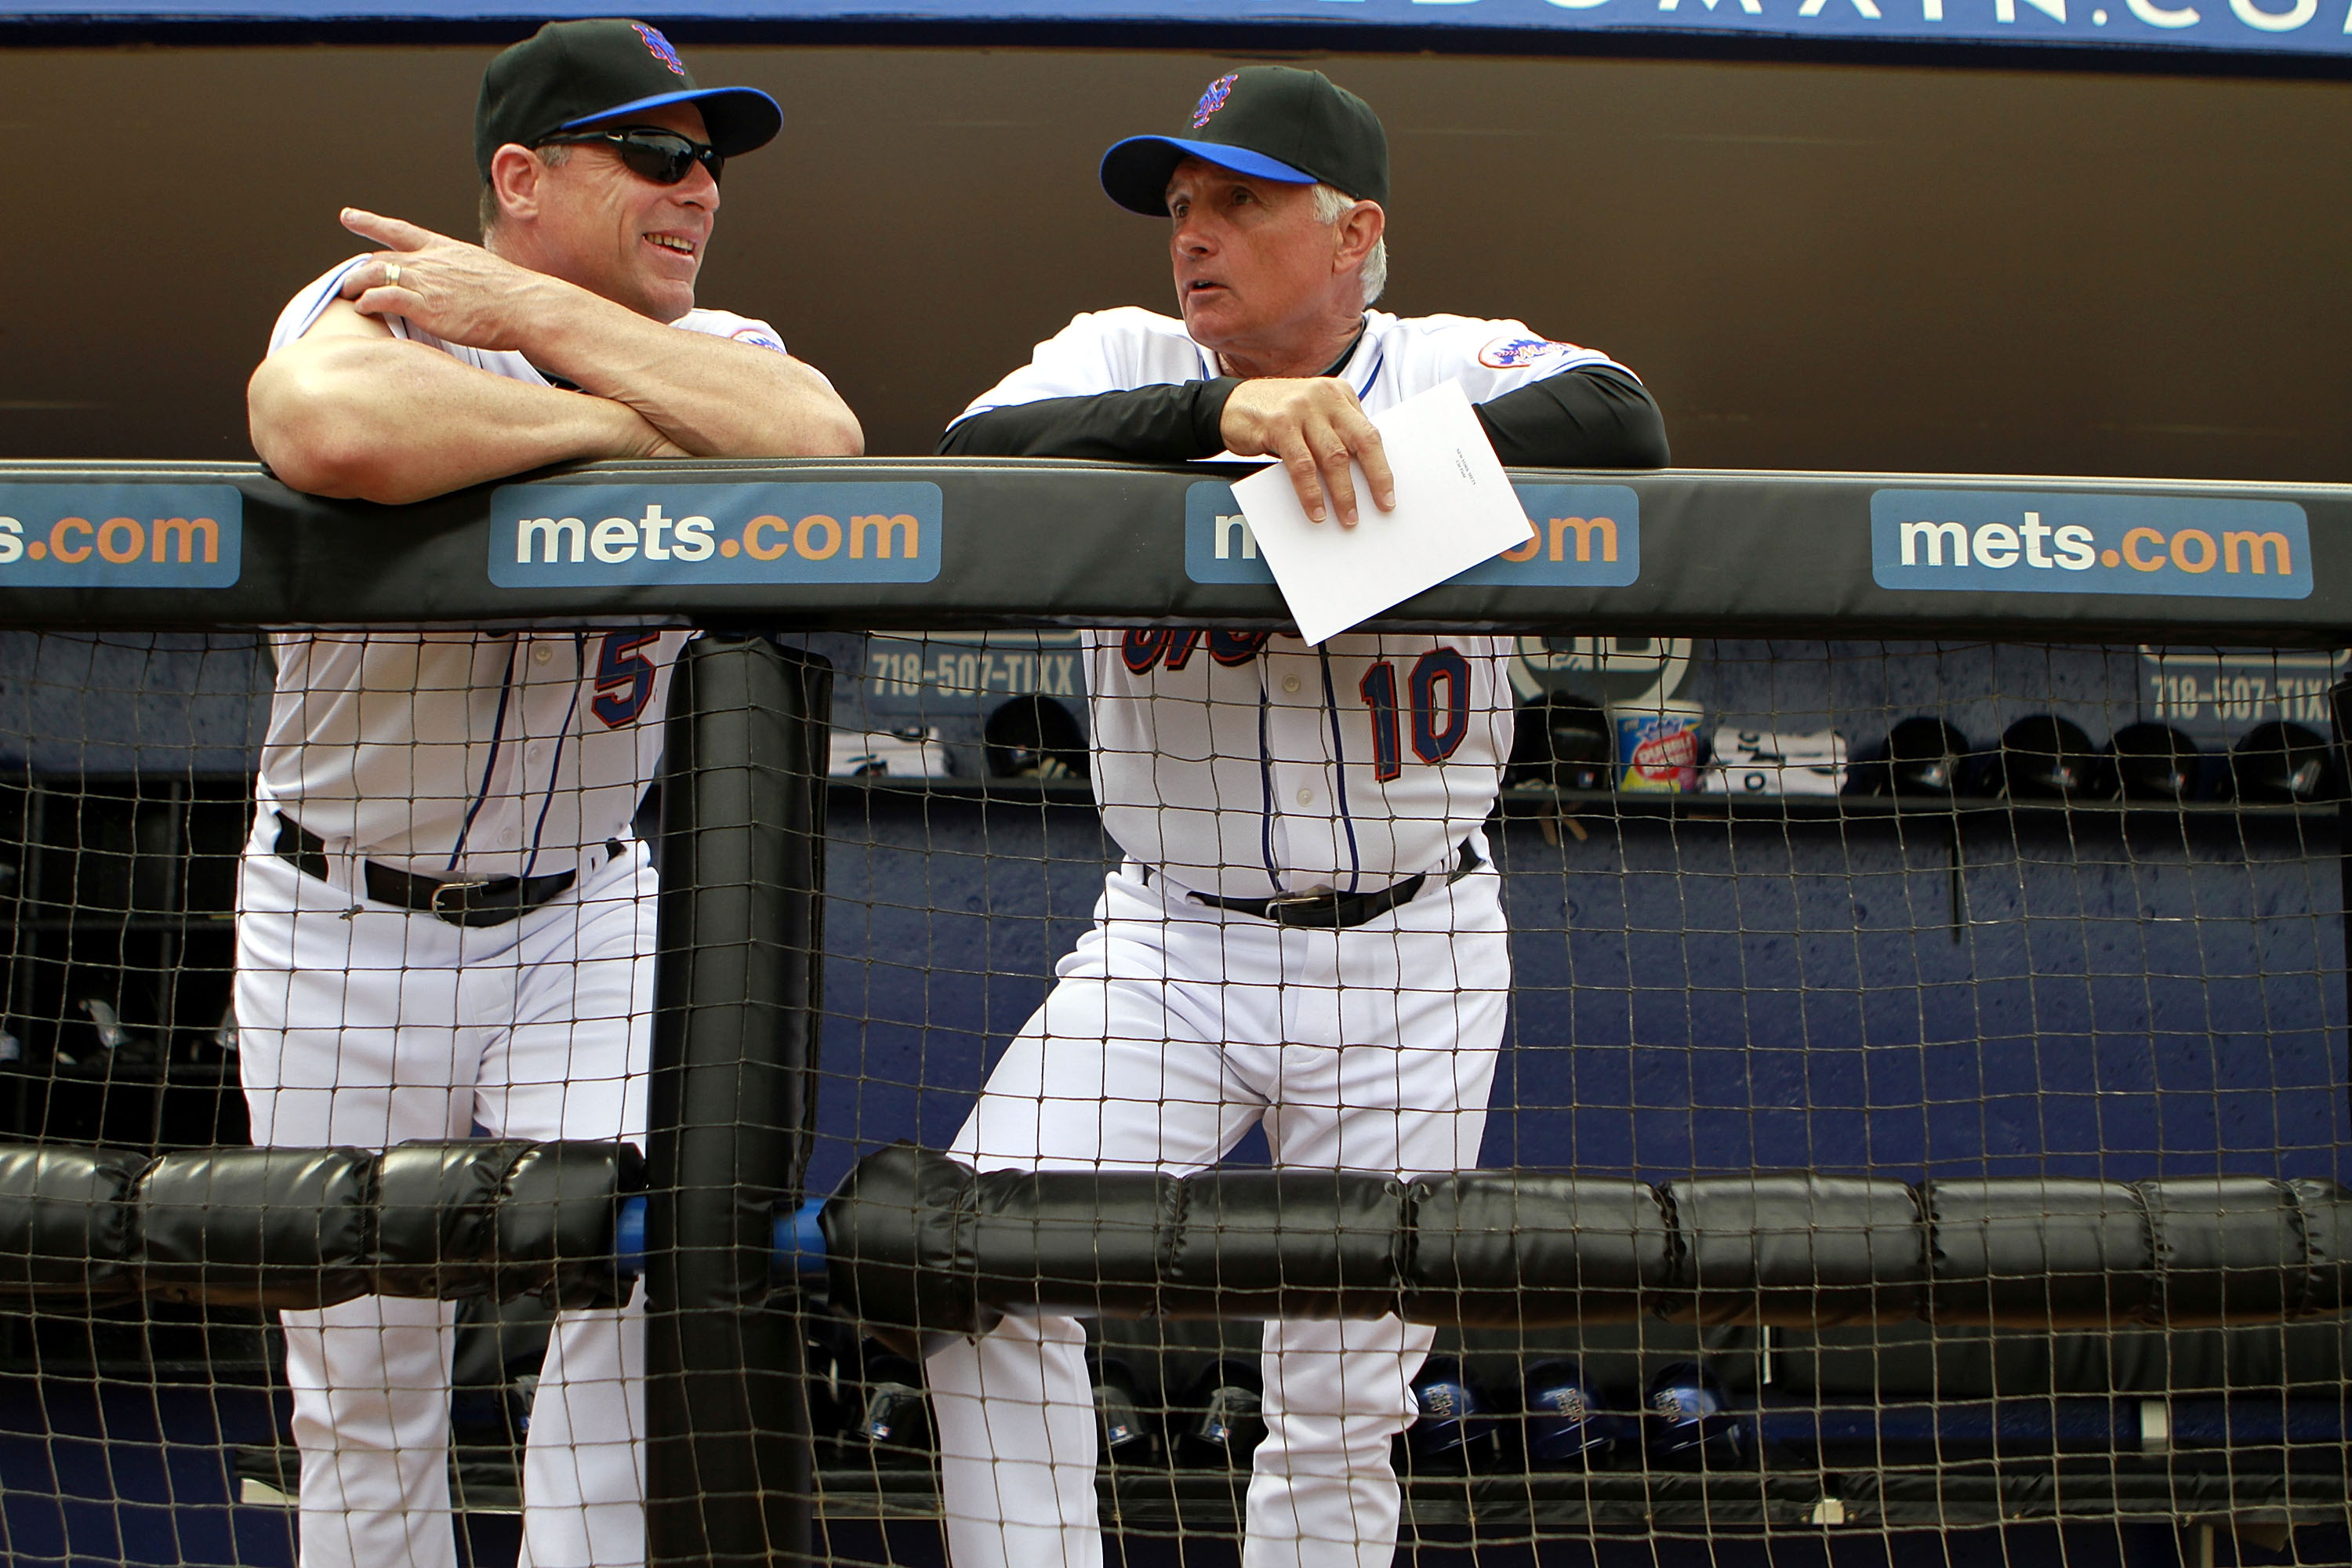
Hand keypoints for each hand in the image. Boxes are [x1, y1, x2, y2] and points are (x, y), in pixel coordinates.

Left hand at [336, 209, 572, 353]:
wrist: (526, 306)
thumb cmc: (513, 296)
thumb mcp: (483, 271)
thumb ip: (462, 275)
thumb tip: (462, 286)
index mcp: (444, 249)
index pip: (399, 230)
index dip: (370, 223)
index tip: (349, 217)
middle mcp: (429, 261)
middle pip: (380, 258)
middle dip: (359, 268)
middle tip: (346, 279)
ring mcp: (425, 282)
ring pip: (374, 274)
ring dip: (355, 284)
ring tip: (347, 294)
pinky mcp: (424, 306)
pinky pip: (383, 298)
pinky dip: (368, 302)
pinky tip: (364, 308)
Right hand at [1218, 377, 1394, 525]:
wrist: (1230, 404)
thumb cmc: (1275, 414)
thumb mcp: (1312, 415)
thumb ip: (1335, 434)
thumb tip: (1362, 476)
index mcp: (1339, 395)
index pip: (1369, 433)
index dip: (1382, 466)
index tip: (1388, 494)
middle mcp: (1324, 397)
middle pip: (1361, 441)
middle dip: (1375, 478)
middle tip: (1380, 506)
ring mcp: (1302, 408)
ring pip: (1333, 457)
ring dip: (1343, 493)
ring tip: (1346, 517)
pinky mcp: (1280, 423)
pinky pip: (1302, 465)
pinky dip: (1311, 492)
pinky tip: (1316, 510)